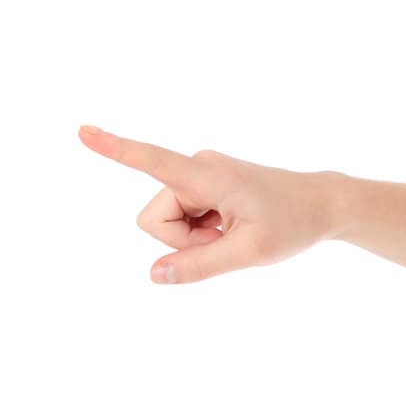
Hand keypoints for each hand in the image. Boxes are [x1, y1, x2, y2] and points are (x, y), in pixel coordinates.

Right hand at [77, 125, 337, 283]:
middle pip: (156, 220)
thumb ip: (199, 266)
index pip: (152, 160)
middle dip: (184, 240)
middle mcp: (197, 167)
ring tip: (234, 231)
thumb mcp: (250, 253)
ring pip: (167, 222)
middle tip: (229, 238)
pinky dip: (203, 231)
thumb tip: (153, 274)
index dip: (115, 148)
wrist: (323, 204)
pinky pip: (182, 218)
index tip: (82, 130)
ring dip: (195, 237)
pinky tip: (232, 225)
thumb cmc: (293, 224)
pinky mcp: (202, 184)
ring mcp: (199, 175)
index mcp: (207, 175)